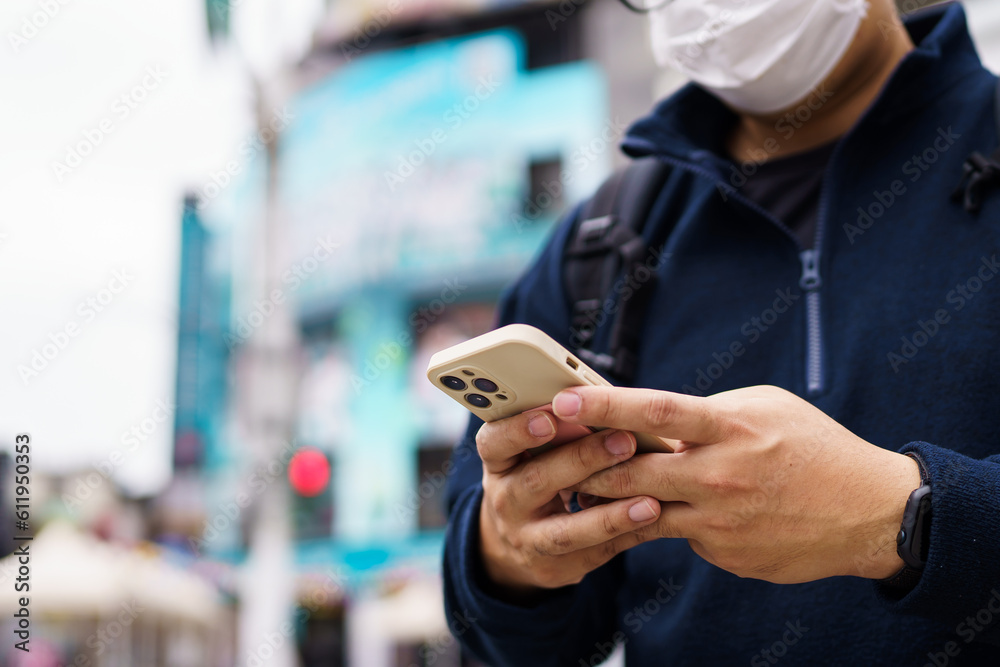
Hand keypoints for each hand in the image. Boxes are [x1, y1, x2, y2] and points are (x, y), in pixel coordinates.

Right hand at [476, 410, 662, 597]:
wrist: (517, 543)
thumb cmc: (536, 476)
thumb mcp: (530, 453)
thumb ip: (559, 430)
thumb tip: (607, 404)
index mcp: (498, 462)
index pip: (494, 442)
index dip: (518, 429)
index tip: (549, 416)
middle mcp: (506, 501)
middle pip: (537, 480)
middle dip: (582, 459)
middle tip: (623, 440)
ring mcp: (527, 539)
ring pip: (566, 531)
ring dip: (609, 515)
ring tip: (649, 499)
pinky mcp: (555, 568)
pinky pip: (594, 553)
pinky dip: (626, 535)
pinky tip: (653, 519)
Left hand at [552, 385, 921, 583]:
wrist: (868, 513)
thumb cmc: (813, 448)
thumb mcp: (765, 408)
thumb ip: (708, 412)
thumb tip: (655, 418)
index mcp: (730, 428)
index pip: (653, 411)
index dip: (602, 405)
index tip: (562, 399)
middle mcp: (720, 476)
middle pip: (632, 473)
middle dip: (586, 466)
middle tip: (556, 455)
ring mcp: (720, 521)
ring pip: (643, 511)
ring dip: (612, 501)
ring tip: (587, 489)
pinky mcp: (724, 554)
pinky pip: (679, 534)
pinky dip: (668, 520)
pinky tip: (674, 511)